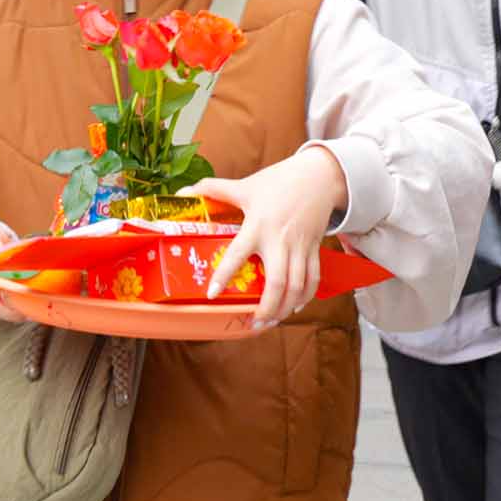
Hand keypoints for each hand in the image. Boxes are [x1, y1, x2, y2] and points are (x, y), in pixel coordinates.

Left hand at [191, 146, 349, 329]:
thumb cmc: (278, 181)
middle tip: (254, 323)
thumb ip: (213, 189)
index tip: (213, 294)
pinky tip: (295, 307)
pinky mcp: (314, 249)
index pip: (238, 254)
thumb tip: (181, 193)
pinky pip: (313, 278)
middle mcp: (280, 241)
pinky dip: (306, 296)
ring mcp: (300, 247)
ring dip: (285, 308)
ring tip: (271, 322)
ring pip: (297, 286)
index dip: (224, 275)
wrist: (319, 176)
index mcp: (258, 226)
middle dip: (267, 308)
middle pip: (277, 282)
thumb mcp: (244, 185)